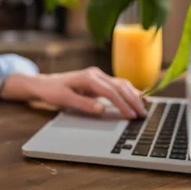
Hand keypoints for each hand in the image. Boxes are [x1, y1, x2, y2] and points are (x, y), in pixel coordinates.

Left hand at [2, 68, 146, 118]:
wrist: (45, 84)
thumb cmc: (53, 91)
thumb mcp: (64, 99)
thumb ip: (83, 104)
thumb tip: (102, 109)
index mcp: (88, 77)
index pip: (111, 91)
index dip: (123, 104)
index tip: (131, 115)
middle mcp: (96, 74)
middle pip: (120, 86)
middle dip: (133, 100)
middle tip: (144, 114)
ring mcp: (98, 76)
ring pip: (121, 84)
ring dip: (134, 95)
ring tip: (145, 107)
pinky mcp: (99, 81)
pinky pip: (117, 85)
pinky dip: (129, 92)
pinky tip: (139, 97)